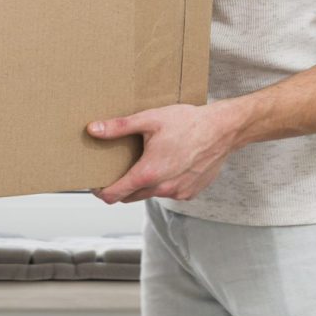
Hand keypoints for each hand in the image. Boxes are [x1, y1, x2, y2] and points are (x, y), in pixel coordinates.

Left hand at [87, 103, 238, 203]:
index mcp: (148, 173)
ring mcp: (178, 193)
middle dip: (119, 186)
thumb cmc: (188, 123)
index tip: (95, 183)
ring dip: (142, 184)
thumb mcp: (149, 119)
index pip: (114, 195)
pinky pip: (168, 192)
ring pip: (149, 194)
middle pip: (130, 196)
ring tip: (142, 162)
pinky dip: (162, 183)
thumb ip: (118, 127)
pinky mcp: (190, 193)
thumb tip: (92, 130)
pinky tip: (166, 164)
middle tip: (115, 169)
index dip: (100, 191)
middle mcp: (162, 189)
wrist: (223, 130)